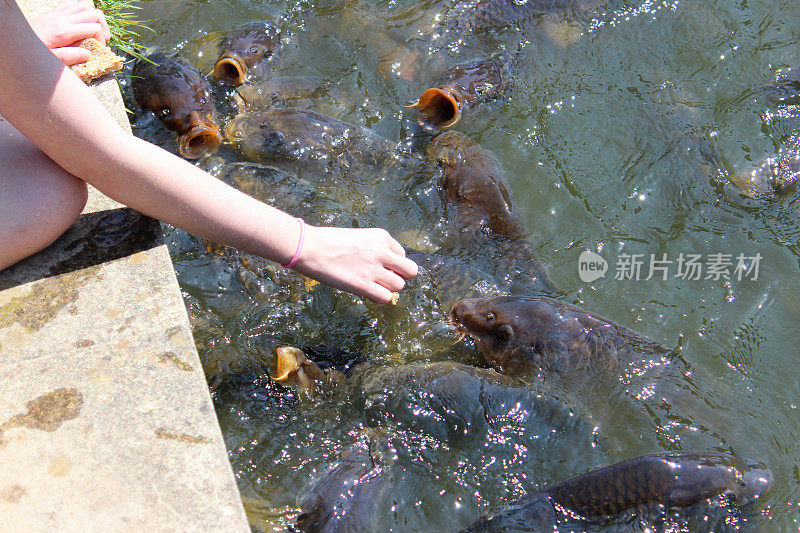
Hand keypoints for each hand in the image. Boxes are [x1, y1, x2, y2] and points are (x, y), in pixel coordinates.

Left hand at [29, 3, 110, 65]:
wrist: (14, 40)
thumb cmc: (32, 52)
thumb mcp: (50, 59)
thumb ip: (69, 57)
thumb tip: (87, 54)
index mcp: (64, 32)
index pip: (94, 28)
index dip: (101, 39)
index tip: (98, 49)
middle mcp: (63, 20)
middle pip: (94, 14)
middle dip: (103, 27)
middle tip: (100, 41)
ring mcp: (59, 14)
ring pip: (86, 7)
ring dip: (94, 18)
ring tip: (93, 31)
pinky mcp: (54, 13)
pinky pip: (73, 5)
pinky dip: (81, 12)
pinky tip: (80, 23)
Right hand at [293, 225, 417, 304]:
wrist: (309, 247)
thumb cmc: (328, 242)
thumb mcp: (358, 237)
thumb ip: (373, 249)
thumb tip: (383, 267)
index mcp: (381, 237)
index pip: (402, 255)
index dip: (392, 264)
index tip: (379, 267)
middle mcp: (382, 251)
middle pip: (409, 271)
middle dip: (399, 277)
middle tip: (384, 279)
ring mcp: (374, 269)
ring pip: (399, 286)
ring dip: (388, 289)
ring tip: (372, 286)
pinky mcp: (363, 284)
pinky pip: (386, 298)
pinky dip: (380, 299)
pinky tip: (369, 295)